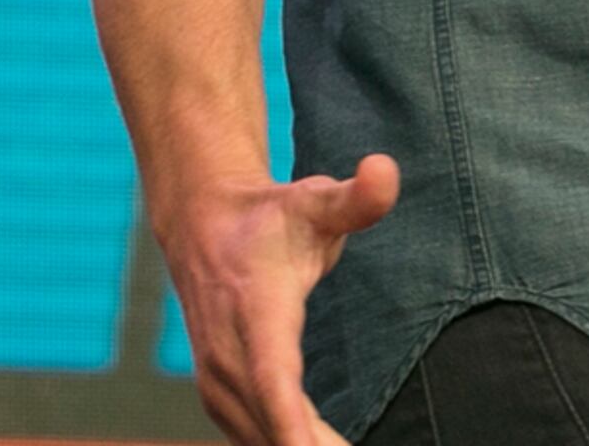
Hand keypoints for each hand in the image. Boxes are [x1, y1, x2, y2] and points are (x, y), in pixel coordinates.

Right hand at [157, 153, 400, 445]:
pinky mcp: (221, 396)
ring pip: (258, 437)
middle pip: (270, 424)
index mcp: (255, 309)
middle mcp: (228, 353)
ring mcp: (219, 380)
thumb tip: (385, 169)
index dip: (292, 424)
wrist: (203, 227)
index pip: (273, 378)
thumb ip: (356, 197)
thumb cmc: (270, 216)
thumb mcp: (315, 200)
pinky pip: (253, 437)